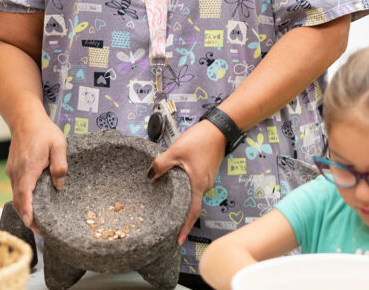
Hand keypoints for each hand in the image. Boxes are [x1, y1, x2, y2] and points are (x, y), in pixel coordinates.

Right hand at [5, 115, 67, 229]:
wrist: (24, 118)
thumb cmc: (43, 131)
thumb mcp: (59, 145)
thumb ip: (60, 166)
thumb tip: (59, 185)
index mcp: (28, 169)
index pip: (25, 198)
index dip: (29, 214)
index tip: (35, 227)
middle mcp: (16, 173)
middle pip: (19, 202)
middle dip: (28, 217)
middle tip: (42, 230)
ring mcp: (12, 172)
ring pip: (16, 196)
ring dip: (26, 209)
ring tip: (39, 221)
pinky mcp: (13, 170)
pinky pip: (17, 189)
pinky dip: (23, 199)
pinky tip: (34, 203)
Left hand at [148, 120, 226, 244]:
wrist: (219, 128)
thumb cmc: (200, 140)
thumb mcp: (176, 151)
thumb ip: (161, 165)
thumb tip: (150, 176)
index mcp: (198, 185)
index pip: (192, 212)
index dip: (185, 227)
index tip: (178, 240)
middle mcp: (204, 186)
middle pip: (190, 204)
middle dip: (179, 212)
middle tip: (165, 219)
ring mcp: (207, 179)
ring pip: (191, 193)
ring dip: (180, 195)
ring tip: (166, 196)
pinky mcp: (206, 173)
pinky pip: (194, 184)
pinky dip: (185, 186)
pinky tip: (175, 180)